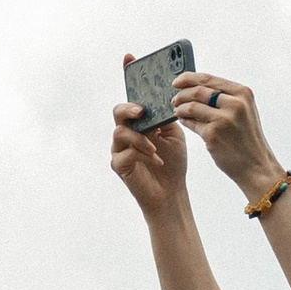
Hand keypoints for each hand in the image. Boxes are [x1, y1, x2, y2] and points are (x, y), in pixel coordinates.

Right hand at [110, 102, 190, 220]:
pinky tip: (157, 161)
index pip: (131, 105)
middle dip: (128, 110)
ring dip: (140, 138)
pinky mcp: (118, 165)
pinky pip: (126, 153)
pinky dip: (143, 155)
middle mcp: (126, 133)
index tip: (144, 102)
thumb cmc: (173, 161)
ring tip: (155, 149)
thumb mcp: (173, 135)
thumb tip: (154, 106)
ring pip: (120, 133)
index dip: (134, 100)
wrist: (172, 189)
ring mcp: (120, 149)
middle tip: (140, 112)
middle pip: (117, 113)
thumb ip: (163, 120)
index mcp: (139, 124)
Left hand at [177, 71, 280, 203]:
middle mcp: (234, 104)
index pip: (209, 79)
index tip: (177, 81)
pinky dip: (185, 121)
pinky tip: (184, 121)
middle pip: (198, 91)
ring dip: (180, 108)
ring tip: (177, 111)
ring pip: (191, 106)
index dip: (188, 78)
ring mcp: (223, 119)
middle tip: (174, 100)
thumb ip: (226, 97)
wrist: (256, 165)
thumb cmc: (248, 139)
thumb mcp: (244, 111)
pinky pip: (192, 123)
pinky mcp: (213, 135)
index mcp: (242, 93)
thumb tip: (197, 87)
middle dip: (181, 94)